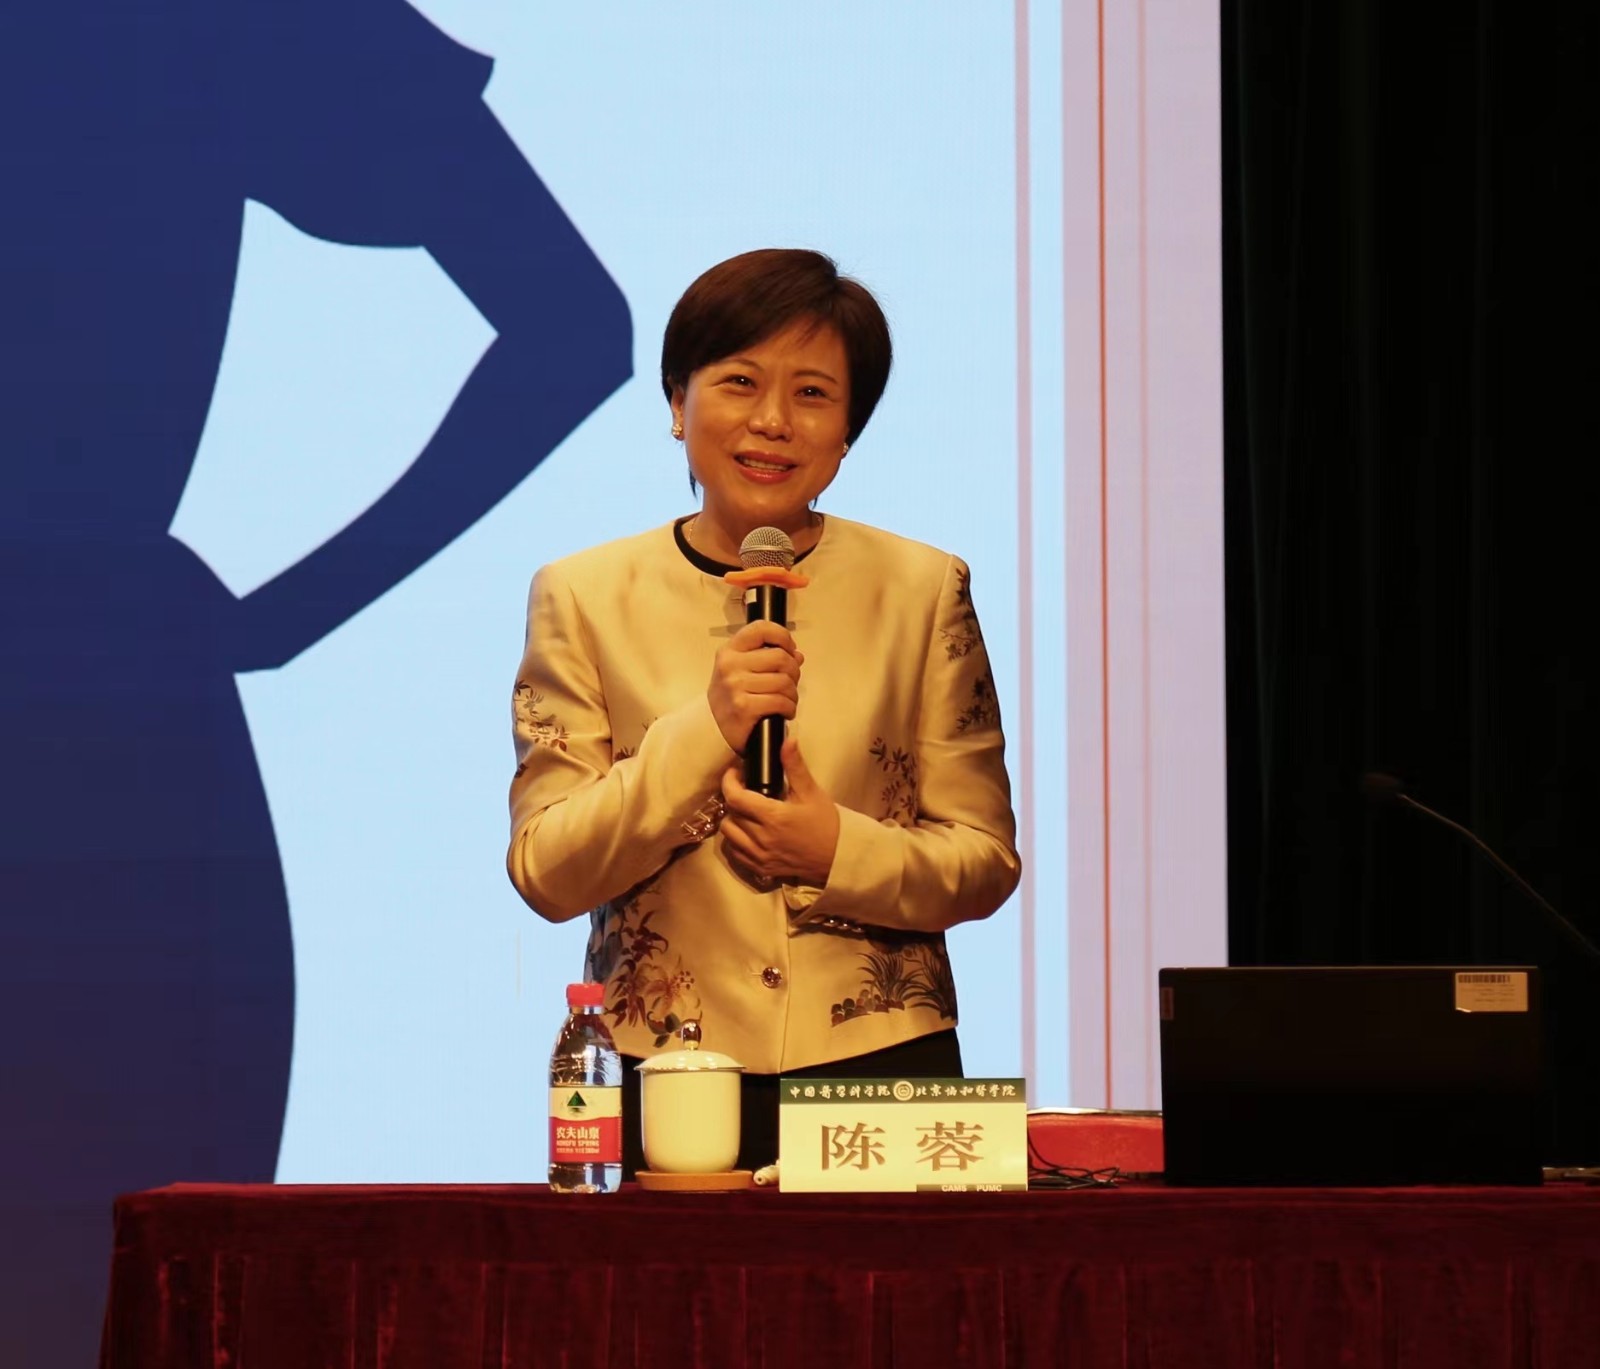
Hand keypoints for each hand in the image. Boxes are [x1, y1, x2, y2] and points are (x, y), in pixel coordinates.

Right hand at [708, 620, 803, 754]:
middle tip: (791, 682)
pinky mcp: (743, 706)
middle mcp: (730, 665)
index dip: (783, 636)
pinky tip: (785, 711)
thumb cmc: (731, 696)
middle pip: (780, 657)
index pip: (760, 629)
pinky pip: (780, 701)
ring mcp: (735, 685)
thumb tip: (797, 656)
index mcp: (730, 651)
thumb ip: (767, 658)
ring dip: (792, 693)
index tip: (790, 649)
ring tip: (787, 700)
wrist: (712, 727)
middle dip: (794, 671)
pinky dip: (789, 708)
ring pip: (784, 681)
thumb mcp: (742, 670)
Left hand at [720, 737, 839, 886]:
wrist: (838, 856)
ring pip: (728, 835)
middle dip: (733, 798)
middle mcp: (761, 838)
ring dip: (733, 820)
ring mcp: (760, 856)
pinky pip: (736, 853)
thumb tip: (787, 740)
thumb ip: (795, 766)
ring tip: (746, 811)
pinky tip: (749, 832)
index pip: (735, 797)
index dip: (729, 781)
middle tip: (744, 789)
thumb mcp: (811, 792)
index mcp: (772, 816)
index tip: (735, 773)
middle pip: (730, 814)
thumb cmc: (825, 823)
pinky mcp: (761, 868)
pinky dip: (736, 840)